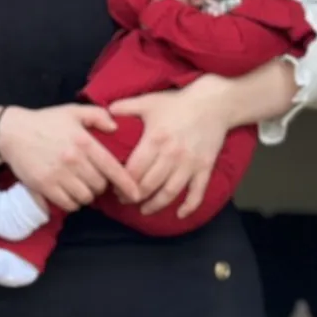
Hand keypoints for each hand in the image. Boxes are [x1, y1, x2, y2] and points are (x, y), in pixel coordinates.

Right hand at [0, 104, 142, 211]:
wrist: (12, 132)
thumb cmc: (45, 122)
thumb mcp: (72, 111)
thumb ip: (97, 116)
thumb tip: (116, 127)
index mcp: (84, 142)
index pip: (112, 168)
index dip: (127, 184)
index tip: (136, 194)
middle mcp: (73, 160)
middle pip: (99, 185)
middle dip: (100, 186)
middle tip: (93, 180)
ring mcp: (58, 174)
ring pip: (85, 197)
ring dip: (86, 195)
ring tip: (80, 187)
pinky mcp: (44, 185)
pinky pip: (67, 203)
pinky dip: (72, 202)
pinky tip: (68, 193)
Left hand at [108, 78, 230, 217]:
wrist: (213, 104)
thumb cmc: (178, 103)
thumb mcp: (148, 101)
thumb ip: (125, 107)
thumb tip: (102, 110)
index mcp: (155, 140)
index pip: (134, 170)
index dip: (121, 183)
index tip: (113, 187)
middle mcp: (172, 155)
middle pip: (149, 185)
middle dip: (133, 196)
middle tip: (124, 200)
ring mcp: (190, 163)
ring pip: (170, 192)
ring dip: (155, 205)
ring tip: (144, 210)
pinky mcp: (205, 167)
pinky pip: (198, 192)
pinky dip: (189, 206)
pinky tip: (180, 214)